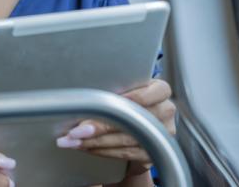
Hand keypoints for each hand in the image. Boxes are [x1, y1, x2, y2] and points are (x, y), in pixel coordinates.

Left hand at [55, 79, 175, 174]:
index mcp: (160, 90)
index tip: (107, 101)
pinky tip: (85, 147)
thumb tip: (82, 93)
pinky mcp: (154, 152)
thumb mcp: (125, 87)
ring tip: (73, 140)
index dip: (131, 98)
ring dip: (96, 141)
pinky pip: (125, 153)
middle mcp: (165, 111)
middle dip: (100, 125)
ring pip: (126, 139)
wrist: (139, 124)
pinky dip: (102, 150)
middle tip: (75, 130)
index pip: (149, 93)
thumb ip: (114, 86)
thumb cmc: (127, 99)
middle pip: (132, 119)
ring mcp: (162, 134)